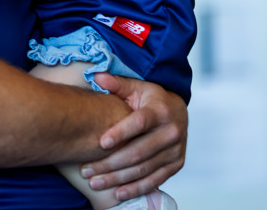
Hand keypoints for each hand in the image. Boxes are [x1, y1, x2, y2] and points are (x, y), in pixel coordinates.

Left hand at [81, 75, 186, 201]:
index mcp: (160, 110)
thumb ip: (117, 84)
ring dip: (117, 179)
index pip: (138, 123)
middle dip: (110, 163)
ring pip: (143, 169)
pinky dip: (135, 188)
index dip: (120, 133)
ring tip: (95, 182)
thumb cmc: (151, 98)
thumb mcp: (137, 88)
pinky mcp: (177, 164)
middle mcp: (171, 131)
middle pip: (138, 152)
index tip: (101, 142)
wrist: (179, 111)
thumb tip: (96, 75)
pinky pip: (154, 180)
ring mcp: (175, 151)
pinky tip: (117, 193)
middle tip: (87, 170)